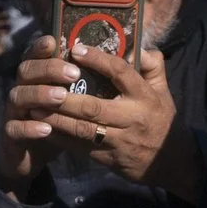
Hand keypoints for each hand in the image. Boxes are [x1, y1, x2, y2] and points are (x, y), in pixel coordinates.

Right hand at [0, 34, 78, 196]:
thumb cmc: (57, 121)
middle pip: (26, 70)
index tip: (55, 40)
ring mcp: (13, 111)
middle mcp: (21, 88)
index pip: (35, 54)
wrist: (29, 155)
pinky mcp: (10, 134)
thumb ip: (84, 82)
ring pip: (19, 96)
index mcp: (35, 76)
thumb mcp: (70, 100)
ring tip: (61, 97)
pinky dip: (30, 128)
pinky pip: (15, 128)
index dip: (41, 46)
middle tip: (74, 73)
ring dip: (40, 94)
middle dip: (49, 69)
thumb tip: (113, 63)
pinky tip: (47, 129)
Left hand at [10, 35, 203, 200]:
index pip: (120, 73)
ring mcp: (119, 141)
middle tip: (42, 85)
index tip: (76, 49)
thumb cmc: (162, 119)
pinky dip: (60, 138)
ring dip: (56, 120)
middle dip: (65, 98)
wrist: (171, 162)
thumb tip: (136, 45)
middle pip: (93, 107)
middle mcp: (132, 118)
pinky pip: (80, 148)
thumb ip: (152, 65)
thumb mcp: (163, 90)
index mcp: (145, 97)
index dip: (98, 60)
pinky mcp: (108, 159)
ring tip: (35, 108)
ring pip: (82, 130)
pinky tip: (43, 128)